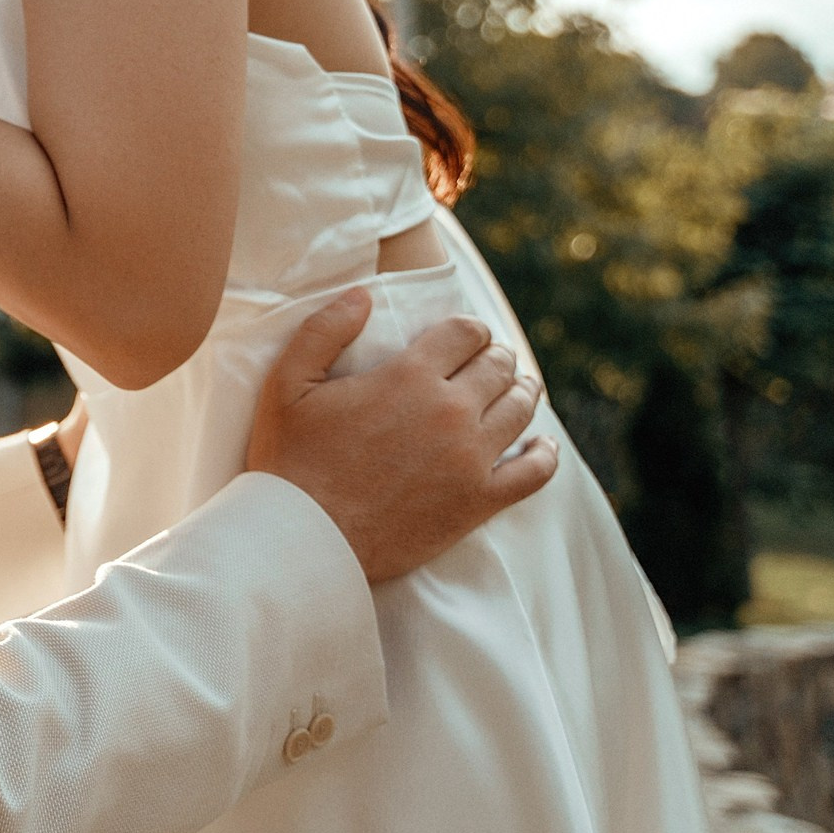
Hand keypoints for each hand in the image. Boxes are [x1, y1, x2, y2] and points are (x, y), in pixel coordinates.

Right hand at [243, 291, 555, 582]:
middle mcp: (449, 410)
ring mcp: (470, 458)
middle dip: (496, 357)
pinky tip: (542, 446)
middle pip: (498, 366)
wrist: (306, 537)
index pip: (464, 333)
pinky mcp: (479, 501)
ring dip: (522, 392)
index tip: (466, 336)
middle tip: (491, 361)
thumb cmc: (290, 460)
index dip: (469, 328)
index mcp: (408, 376)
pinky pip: (535, 472)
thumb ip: (324, 329)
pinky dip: (545, 454)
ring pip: (520, 410)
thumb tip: (362, 294)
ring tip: (519, 389)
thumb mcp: (288, 384)